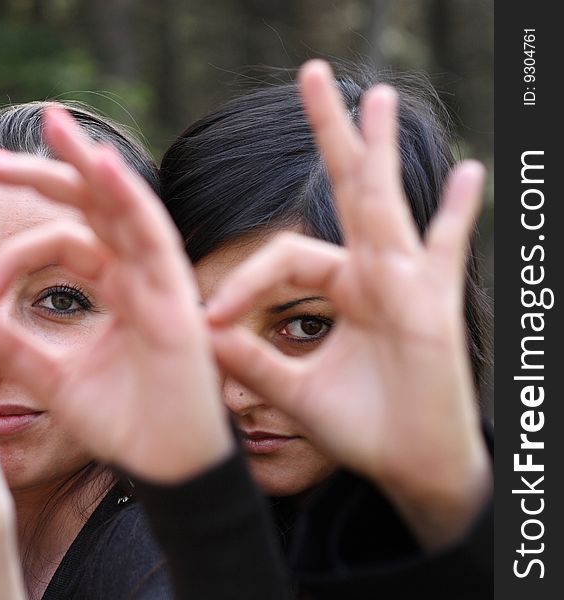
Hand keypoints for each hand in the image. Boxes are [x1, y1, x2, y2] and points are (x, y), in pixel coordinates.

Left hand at [0, 106, 232, 483]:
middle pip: (87, 205)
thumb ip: (8, 347)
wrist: (168, 467)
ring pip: (121, 204)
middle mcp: (134, 271)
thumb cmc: (121, 423)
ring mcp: (158, 277)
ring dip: (87, 163)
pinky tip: (100, 165)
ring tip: (51, 123)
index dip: (12, 256)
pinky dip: (129, 198)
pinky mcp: (176, 293)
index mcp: (111, 285)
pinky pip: (153, 234)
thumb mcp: (51, 380)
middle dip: (42, 174)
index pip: (59, 240)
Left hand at [205, 60, 490, 548]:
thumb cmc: (360, 428)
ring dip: (378, 151)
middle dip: (330, 134)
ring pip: (387, 204)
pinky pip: (448, 253)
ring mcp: (407, 284)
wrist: (411, 467)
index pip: (283, 257)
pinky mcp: (434, 308)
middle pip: (346, 191)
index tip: (209, 318)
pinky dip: (459, 217)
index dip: (243, 281)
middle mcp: (373, 274)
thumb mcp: (292, 390)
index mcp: (340, 287)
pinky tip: (471, 171)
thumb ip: (250, 361)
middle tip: (311, 73)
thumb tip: (197, 334)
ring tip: (373, 95)